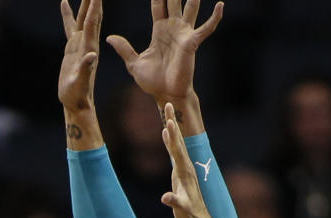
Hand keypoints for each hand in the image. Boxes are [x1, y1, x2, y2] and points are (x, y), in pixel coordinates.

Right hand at [58, 0, 100, 111]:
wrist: (77, 104)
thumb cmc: (78, 96)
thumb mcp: (81, 83)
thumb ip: (86, 69)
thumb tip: (92, 55)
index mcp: (89, 48)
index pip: (92, 22)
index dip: (94, 6)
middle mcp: (87, 43)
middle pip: (91, 15)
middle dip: (93, 0)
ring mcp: (80, 44)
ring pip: (82, 17)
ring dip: (84, 2)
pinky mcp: (72, 48)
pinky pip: (70, 26)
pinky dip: (67, 14)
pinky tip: (64, 2)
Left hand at [107, 0, 222, 108]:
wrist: (166, 95)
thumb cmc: (153, 82)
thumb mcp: (134, 64)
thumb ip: (124, 49)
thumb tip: (109, 37)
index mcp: (159, 30)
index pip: (157, 4)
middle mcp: (173, 27)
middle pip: (173, 0)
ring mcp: (184, 34)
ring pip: (191, 7)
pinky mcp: (192, 42)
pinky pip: (206, 28)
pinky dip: (214, 17)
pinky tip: (221, 5)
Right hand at [160, 104, 208, 217]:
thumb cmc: (189, 214)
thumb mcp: (181, 209)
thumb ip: (174, 202)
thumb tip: (166, 198)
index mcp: (184, 171)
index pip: (177, 150)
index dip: (172, 136)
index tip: (168, 121)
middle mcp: (185, 165)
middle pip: (178, 140)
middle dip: (172, 122)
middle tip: (168, 104)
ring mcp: (183, 166)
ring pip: (176, 143)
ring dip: (171, 127)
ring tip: (167, 111)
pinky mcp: (180, 170)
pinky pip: (173, 151)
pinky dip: (169, 140)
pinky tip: (166, 132)